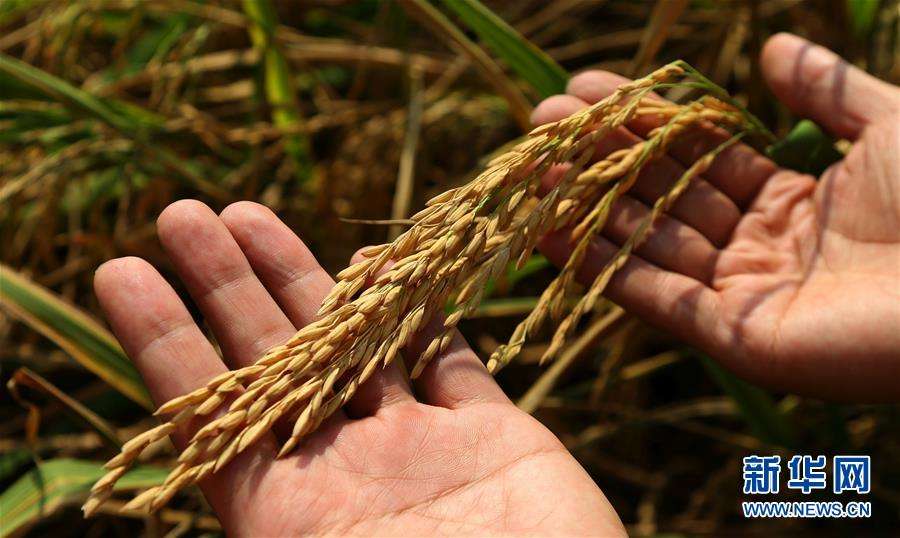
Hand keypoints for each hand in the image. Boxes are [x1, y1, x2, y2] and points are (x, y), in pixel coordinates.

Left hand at [94, 201, 624, 535]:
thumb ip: (273, 533)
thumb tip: (161, 508)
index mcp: (292, 517)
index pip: (208, 416)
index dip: (163, 342)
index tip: (122, 272)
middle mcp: (348, 475)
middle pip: (272, 363)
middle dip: (225, 287)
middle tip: (181, 215)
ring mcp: (421, 450)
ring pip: (352, 347)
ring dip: (303, 281)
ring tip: (248, 214)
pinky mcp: (493, 439)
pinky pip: (449, 360)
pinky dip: (417, 310)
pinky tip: (379, 261)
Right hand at [534, 33, 899, 401]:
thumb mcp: (889, 124)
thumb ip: (827, 89)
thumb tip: (774, 50)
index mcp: (792, 199)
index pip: (696, 155)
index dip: (644, 121)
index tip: (589, 90)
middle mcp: (756, 246)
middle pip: (661, 195)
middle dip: (601, 157)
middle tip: (541, 121)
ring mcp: (739, 293)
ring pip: (645, 242)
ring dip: (585, 207)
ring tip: (532, 168)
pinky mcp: (729, 336)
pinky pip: (650, 293)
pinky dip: (595, 264)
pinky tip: (548, 229)